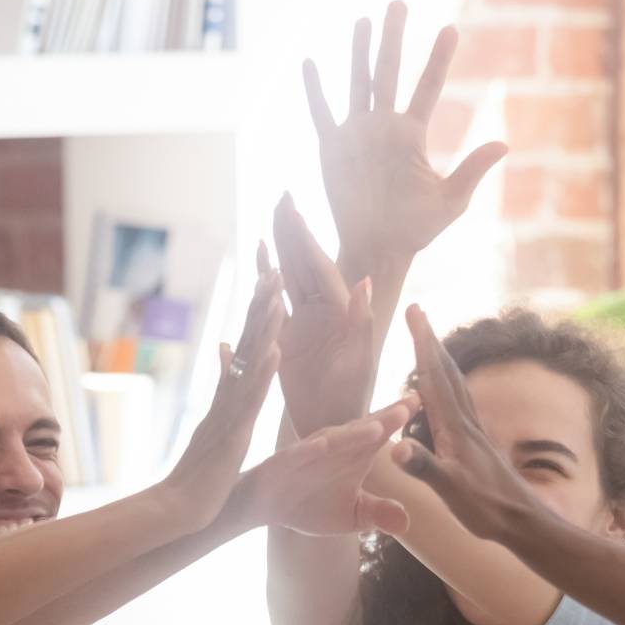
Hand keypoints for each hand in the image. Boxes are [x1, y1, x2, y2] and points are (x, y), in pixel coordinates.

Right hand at [158, 266, 286, 531]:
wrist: (178, 511)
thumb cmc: (199, 479)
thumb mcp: (214, 432)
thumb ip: (220, 399)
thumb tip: (223, 363)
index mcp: (227, 399)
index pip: (246, 349)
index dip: (258, 316)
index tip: (269, 283)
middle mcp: (226, 397)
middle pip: (246, 343)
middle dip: (260, 305)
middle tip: (274, 267)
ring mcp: (228, 412)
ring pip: (249, 361)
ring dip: (264, 325)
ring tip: (277, 292)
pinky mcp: (233, 432)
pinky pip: (251, 398)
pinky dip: (263, 372)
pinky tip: (276, 348)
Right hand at [233, 397, 413, 535]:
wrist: (265, 507)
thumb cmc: (310, 503)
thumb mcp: (351, 514)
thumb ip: (378, 514)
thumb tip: (407, 524)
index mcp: (355, 454)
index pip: (381, 433)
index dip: (400, 417)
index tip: (422, 401)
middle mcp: (335, 446)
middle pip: (363, 430)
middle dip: (385, 418)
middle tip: (410, 405)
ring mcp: (310, 452)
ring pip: (334, 440)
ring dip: (354, 434)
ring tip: (377, 428)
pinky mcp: (285, 462)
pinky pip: (298, 454)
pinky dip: (309, 449)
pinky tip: (322, 446)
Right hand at [266, 197, 374, 436]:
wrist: (338, 427)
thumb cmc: (354, 399)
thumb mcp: (361, 361)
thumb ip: (362, 321)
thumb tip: (364, 282)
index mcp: (340, 312)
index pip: (319, 266)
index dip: (304, 237)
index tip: (291, 207)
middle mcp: (323, 313)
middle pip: (303, 264)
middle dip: (292, 231)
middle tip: (280, 197)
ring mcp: (305, 325)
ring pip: (289, 278)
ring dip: (280, 251)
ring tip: (268, 221)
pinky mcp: (290, 341)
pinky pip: (275, 304)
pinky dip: (266, 283)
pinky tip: (260, 262)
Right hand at [304, 2, 507, 272]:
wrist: (378, 249)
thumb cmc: (416, 230)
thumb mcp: (451, 201)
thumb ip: (472, 169)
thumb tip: (504, 144)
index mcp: (412, 135)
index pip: (428, 87)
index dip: (438, 58)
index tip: (451, 28)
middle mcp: (384, 127)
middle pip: (389, 72)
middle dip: (394, 38)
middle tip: (399, 4)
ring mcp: (357, 135)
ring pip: (358, 83)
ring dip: (360, 52)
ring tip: (363, 20)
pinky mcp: (332, 149)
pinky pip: (321, 113)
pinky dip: (315, 90)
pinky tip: (310, 63)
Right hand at [390, 304, 540, 542]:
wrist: (523, 523)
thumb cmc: (487, 510)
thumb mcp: (450, 490)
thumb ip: (424, 467)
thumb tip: (395, 447)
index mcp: (455, 428)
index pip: (434, 377)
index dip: (422, 343)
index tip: (413, 311)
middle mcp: (466, 422)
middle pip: (445, 371)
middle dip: (429, 339)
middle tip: (417, 311)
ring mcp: (473, 432)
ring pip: (454, 384)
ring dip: (439, 359)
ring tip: (428, 340)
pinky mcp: (476, 444)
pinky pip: (458, 403)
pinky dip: (448, 385)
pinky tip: (447, 390)